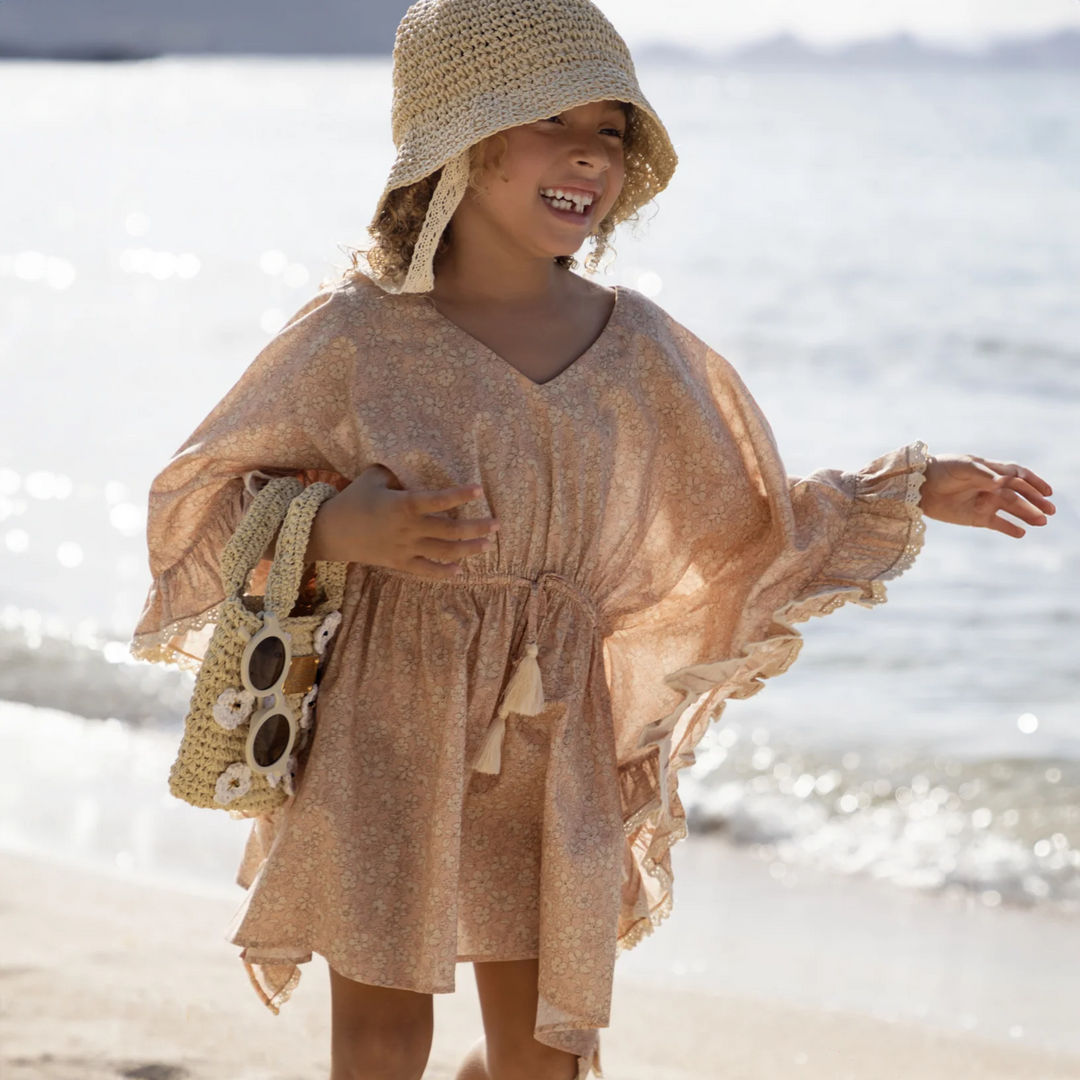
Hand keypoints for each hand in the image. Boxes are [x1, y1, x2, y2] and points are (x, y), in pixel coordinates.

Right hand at [304, 464, 498, 577]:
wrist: (331, 532)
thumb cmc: (354, 500)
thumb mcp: (374, 478)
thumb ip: (397, 471)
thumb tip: (414, 460)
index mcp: (403, 505)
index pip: (438, 500)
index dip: (460, 495)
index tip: (479, 489)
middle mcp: (408, 529)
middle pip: (450, 530)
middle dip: (477, 527)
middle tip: (497, 524)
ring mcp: (405, 549)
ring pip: (444, 552)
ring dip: (468, 549)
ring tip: (486, 545)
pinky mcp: (399, 563)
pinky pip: (425, 571)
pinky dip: (443, 572)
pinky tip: (459, 569)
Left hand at [919, 454, 1054, 537]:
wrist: (919, 487)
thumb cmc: (942, 470)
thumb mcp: (962, 467)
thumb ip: (983, 474)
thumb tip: (1003, 482)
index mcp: (992, 471)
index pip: (1019, 476)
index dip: (1034, 482)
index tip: (1047, 491)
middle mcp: (992, 487)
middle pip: (1020, 494)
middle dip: (1036, 501)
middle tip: (1050, 510)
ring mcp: (985, 502)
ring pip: (1012, 509)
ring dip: (1028, 515)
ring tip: (1041, 522)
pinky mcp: (976, 517)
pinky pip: (997, 523)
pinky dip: (1009, 528)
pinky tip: (1022, 532)